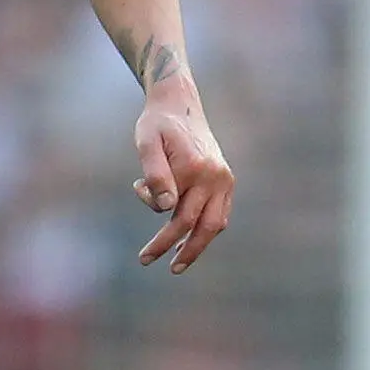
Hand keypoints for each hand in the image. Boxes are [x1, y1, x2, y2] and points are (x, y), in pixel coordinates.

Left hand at [131, 76, 233, 272]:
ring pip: (215, 224)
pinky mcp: (226, 179)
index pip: (177, 215)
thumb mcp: (146, 142)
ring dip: (197, 246)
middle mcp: (215, 175)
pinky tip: (188, 240)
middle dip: (179, 251)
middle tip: (153, 265)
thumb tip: (164, 208)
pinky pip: (220, 214)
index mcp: (195, 167)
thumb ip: (155, 174)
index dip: (160, 236)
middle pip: (200, 226)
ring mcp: (224, 178)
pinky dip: (206, 230)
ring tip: (177, 263)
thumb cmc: (156, 124)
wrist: (179, 105)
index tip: (142, 248)